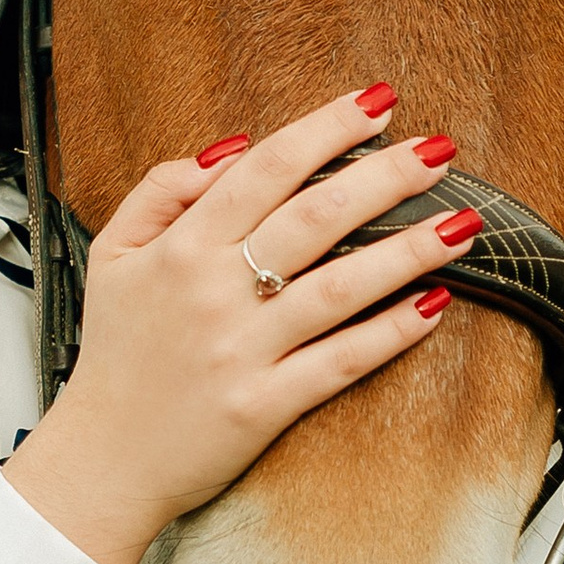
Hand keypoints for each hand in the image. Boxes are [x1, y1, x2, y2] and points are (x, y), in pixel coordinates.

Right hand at [0, 91, 479, 563]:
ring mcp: (243, 350)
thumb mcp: (112, 254)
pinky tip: (433, 306)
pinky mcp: (264, 405)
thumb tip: (232, 148)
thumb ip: (162, 190)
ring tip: (462, 224)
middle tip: (440, 150)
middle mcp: (214, 292)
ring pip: (338, 288)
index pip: (264, 169)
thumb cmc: (115, 353)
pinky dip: (388, 334)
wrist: (101, 459)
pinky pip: (339, 363)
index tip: (376, 103)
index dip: (325, 129)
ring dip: (407, 251)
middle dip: (384, 177)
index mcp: (180, 248)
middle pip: (313, 218)